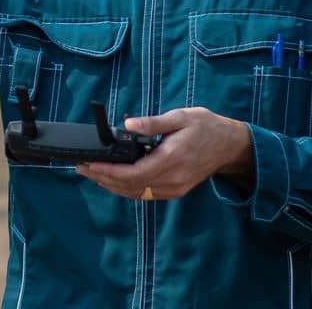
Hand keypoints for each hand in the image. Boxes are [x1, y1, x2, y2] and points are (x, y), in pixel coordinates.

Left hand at [75, 107, 253, 200]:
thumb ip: (153, 123)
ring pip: (136, 193)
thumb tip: (127, 124)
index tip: (90, 164)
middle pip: (130, 186)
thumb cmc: (205, 126)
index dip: (108, 171)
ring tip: (91, 173)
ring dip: (111, 185)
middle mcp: (172, 179)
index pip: (133, 173)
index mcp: (172, 159)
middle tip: (81, 168)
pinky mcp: (176, 191)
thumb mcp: (181, 116)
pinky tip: (113, 179)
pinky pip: (146, 194)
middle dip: (103, 178)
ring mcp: (175, 188)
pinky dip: (126, 188)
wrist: (229, 146)